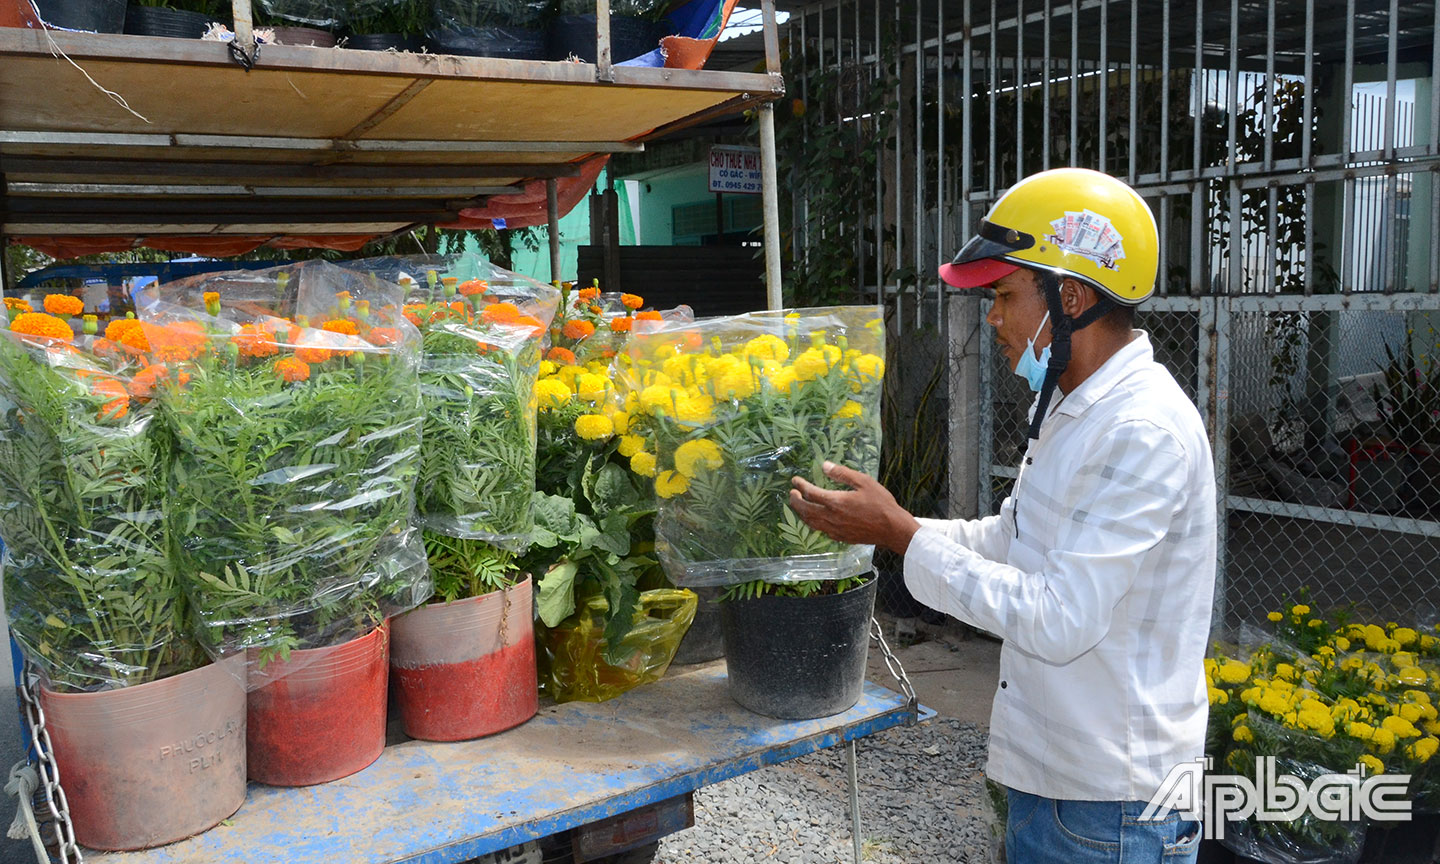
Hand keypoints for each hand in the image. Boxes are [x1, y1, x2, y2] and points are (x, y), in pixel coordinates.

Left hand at [788, 461, 920, 554]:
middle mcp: (831, 517)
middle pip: (805, 509)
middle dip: (795, 501)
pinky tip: (814, 519)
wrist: (892, 529)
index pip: (810, 493)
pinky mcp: (840, 538)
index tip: (795, 480)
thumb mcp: (864, 482)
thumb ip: (842, 473)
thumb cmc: (881, 504)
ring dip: (801, 513)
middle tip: (792, 493)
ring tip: (798, 505)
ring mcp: (834, 530)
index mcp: (836, 502)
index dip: (800, 485)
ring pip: (810, 522)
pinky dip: (812, 523)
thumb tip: (825, 465)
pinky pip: (820, 530)